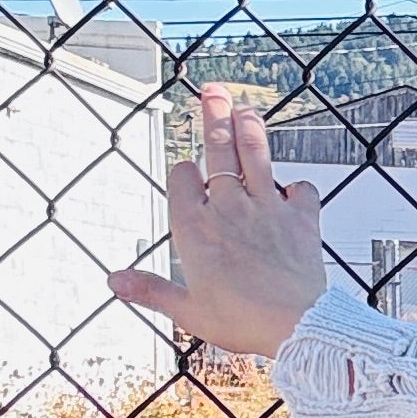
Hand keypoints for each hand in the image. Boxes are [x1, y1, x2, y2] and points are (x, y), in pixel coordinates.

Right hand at [110, 84, 326, 356]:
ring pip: (257, 155)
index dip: (183, 171)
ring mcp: (267, 209)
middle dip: (214, 116)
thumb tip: (114, 282)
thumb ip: (151, 291)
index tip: (186, 171)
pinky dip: (299, 189)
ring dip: (250, 128)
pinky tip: (295, 191)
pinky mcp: (301, 219)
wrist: (296, 326)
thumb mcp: (188, 310)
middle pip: (218, 150)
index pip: (182, 178)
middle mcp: (229, 208)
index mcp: (195, 228)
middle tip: (213, 91)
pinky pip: (302, 191)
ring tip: (245, 108)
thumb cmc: (241, 321)